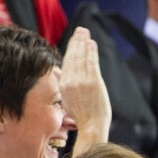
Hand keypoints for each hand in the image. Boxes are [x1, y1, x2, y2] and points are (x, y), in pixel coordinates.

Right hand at [60, 26, 111, 147]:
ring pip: (81, 57)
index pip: (67, 63)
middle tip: (80, 30)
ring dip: (83, 42)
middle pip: (73, 56)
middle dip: (76, 41)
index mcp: (63, 86)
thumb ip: (67, 88)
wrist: (91, 127)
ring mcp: (82, 81)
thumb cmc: (83, 118)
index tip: (74, 40)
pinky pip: (91, 61)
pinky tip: (91, 43)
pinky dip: (91, 51)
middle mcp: (70, 81)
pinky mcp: (93, 81)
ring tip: (85, 32)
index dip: (71, 50)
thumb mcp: (68, 103)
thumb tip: (65, 78)